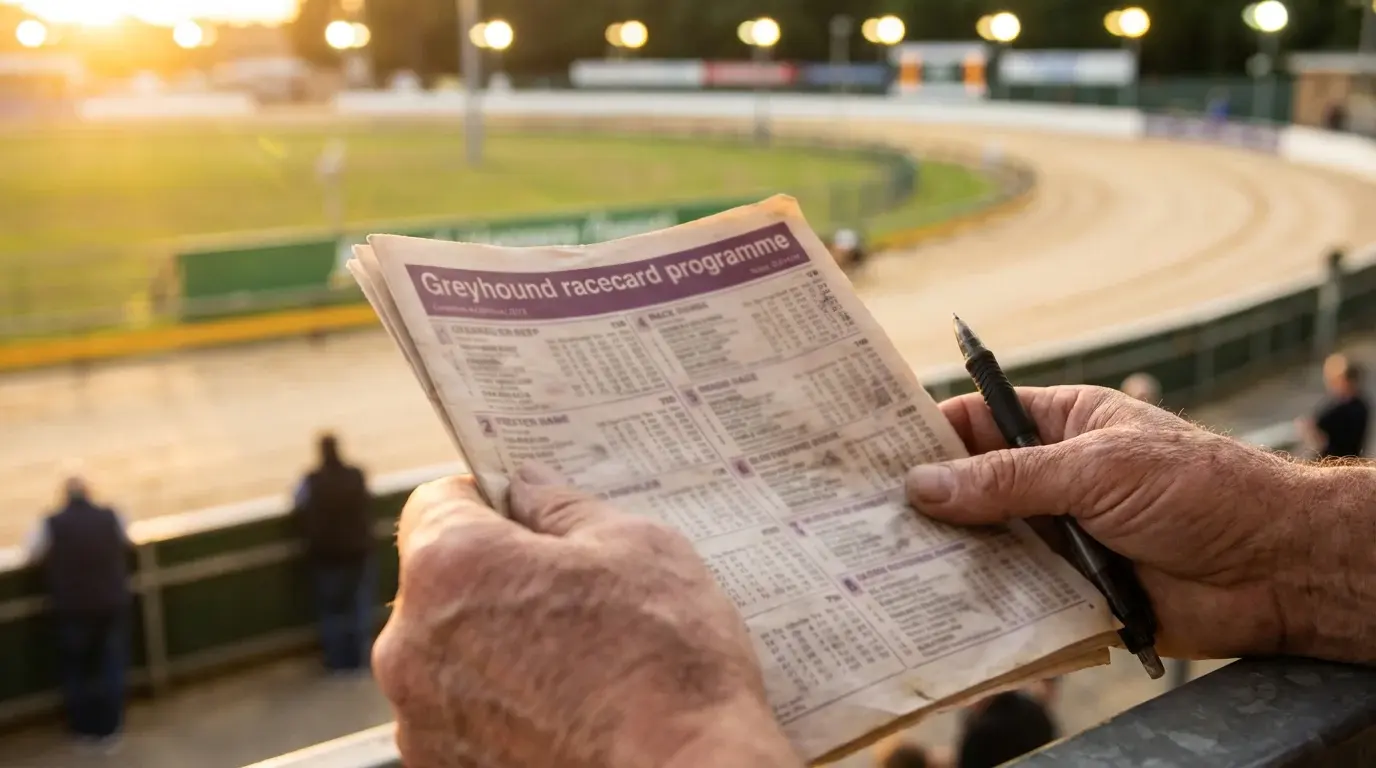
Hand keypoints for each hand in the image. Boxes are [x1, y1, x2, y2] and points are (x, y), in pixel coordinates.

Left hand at [372, 465, 800, 767]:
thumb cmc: (665, 662)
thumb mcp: (635, 548)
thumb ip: (562, 507)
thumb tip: (528, 489)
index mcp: (450, 566)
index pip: (437, 503)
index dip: (486, 501)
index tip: (527, 516)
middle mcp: (411, 644)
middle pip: (439, 585)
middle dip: (495, 580)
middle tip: (573, 594)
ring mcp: (421, 720)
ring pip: (450, 654)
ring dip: (495, 647)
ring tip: (579, 664)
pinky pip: (462, 717)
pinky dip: (501, 709)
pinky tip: (567, 711)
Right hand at [905, 385, 1363, 661]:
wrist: (1276, 570)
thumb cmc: (1200, 491)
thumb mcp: (1095, 469)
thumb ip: (1007, 480)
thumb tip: (922, 485)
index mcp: (1060, 427)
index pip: (976, 421)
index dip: (924, 433)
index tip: (867, 450)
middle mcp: (1051, 481)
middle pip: (970, 488)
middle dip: (924, 503)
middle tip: (859, 518)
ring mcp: (1058, 539)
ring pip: (984, 547)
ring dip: (946, 559)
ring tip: (880, 569)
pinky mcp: (1068, 593)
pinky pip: (1011, 599)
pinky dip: (980, 607)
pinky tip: (936, 613)